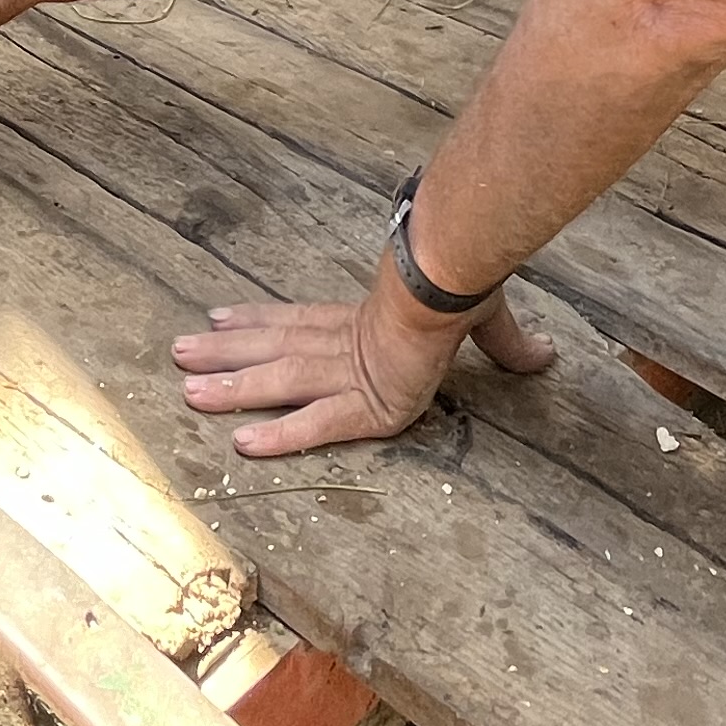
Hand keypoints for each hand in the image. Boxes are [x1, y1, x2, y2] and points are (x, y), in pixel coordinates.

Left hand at [171, 267, 558, 457]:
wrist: (455, 279)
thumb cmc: (463, 285)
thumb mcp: (486, 319)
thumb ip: (506, 345)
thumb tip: (548, 355)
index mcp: (366, 323)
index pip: (300, 323)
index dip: (258, 323)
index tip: (219, 319)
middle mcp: (346, 346)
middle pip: (274, 351)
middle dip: (225, 355)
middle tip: (177, 356)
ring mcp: (351, 374)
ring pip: (279, 383)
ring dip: (232, 388)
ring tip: (186, 392)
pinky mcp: (366, 403)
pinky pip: (317, 425)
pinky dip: (280, 435)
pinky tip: (242, 445)